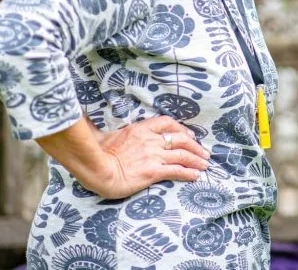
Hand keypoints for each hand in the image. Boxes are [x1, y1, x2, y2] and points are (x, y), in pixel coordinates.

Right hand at [81, 115, 209, 198]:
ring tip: (205, 165)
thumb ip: (107, 129)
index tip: (190, 135)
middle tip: (204, 153)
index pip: (167, 123)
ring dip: (196, 160)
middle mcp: (151, 140)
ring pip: (182, 155)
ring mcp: (153, 156)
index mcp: (140, 129)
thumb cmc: (97, 154)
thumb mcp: (106, 135)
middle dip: (195, 146)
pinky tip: (196, 176)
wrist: (97, 170)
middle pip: (180, 140)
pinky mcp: (153, 172)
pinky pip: (176, 171)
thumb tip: (92, 122)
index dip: (181, 129)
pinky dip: (189, 173)